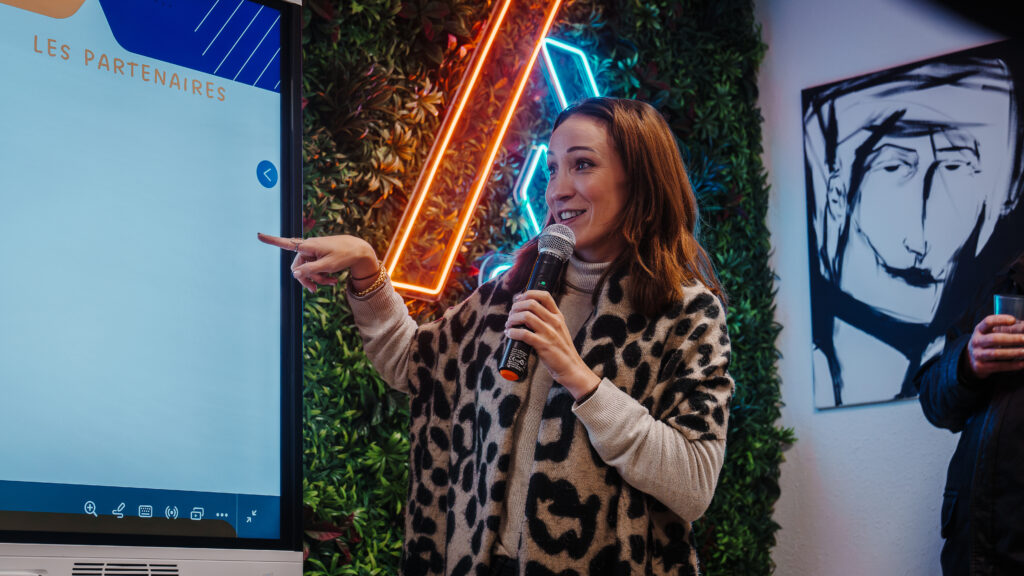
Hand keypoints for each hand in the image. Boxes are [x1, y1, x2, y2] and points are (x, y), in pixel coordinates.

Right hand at [257, 233, 377, 292]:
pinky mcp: (319, 256)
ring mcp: (313, 252)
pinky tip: (333, 281)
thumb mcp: (327, 265)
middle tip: (315, 290)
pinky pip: (315, 268)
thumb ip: (309, 270)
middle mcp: (308, 247)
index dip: (272, 241)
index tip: (258, 235)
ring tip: (331, 283)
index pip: (287, 243)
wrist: (360, 250)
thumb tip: (293, 274)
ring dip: (317, 279)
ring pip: (307, 270)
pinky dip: (322, 275)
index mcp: (308, 246)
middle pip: (298, 266)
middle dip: (306, 278)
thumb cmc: (344, 255)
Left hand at [504, 290, 599, 398]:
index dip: (528, 294)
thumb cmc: (561, 351)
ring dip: (512, 319)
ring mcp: (549, 333)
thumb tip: (526, 314)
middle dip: (516, 307)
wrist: (571, 368)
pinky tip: (510, 334)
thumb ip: (547, 321)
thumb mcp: (559, 330)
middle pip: (531, 303)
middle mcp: (554, 322)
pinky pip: (524, 334)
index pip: (544, 295)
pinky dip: (513, 332)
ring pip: (526, 316)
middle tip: (510, 315)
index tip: (518, 299)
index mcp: (558, 316)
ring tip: (508, 325)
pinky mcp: (543, 345)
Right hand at [963, 314, 1023, 379]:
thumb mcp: (993, 332)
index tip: (1013, 320)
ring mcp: (977, 354)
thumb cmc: (988, 342)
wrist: (972, 359)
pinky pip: (998, 366)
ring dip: (1013, 352)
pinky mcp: (980, 366)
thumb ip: (1009, 329)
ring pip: (996, 354)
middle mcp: (976, 341)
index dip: (1000, 320)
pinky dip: (1013, 365)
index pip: (988, 321)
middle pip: (994, 339)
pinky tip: (1023, 363)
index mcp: (979, 329)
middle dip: (1012, 339)